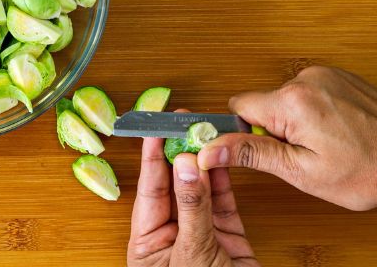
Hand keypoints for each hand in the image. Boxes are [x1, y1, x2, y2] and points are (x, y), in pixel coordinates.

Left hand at [128, 137, 258, 266]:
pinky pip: (223, 200)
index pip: (149, 192)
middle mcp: (173, 235)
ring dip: (204, 162)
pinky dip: (224, 179)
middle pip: (174, 186)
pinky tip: (222, 156)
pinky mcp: (227, 234)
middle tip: (184, 126)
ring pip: (201, 189)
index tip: (156, 131)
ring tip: (205, 134)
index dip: (152, 159)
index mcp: (149, 244)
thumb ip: (191, 207)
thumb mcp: (191, 251)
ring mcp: (202, 233)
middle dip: (180, 154)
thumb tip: (186, 165)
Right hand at [197, 66, 376, 210]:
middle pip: (266, 103)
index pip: (238, 105)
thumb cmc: (368, 170)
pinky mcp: (344, 78)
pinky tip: (340, 135)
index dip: (243, 132)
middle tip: (304, 156)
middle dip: (276, 131)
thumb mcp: (301, 171)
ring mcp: (330, 75)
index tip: (254, 149)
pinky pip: (314, 95)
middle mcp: (310, 79)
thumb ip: (253, 154)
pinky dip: (319, 115)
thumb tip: (212, 147)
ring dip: (300, 124)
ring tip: (329, 147)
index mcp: (293, 100)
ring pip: (290, 101)